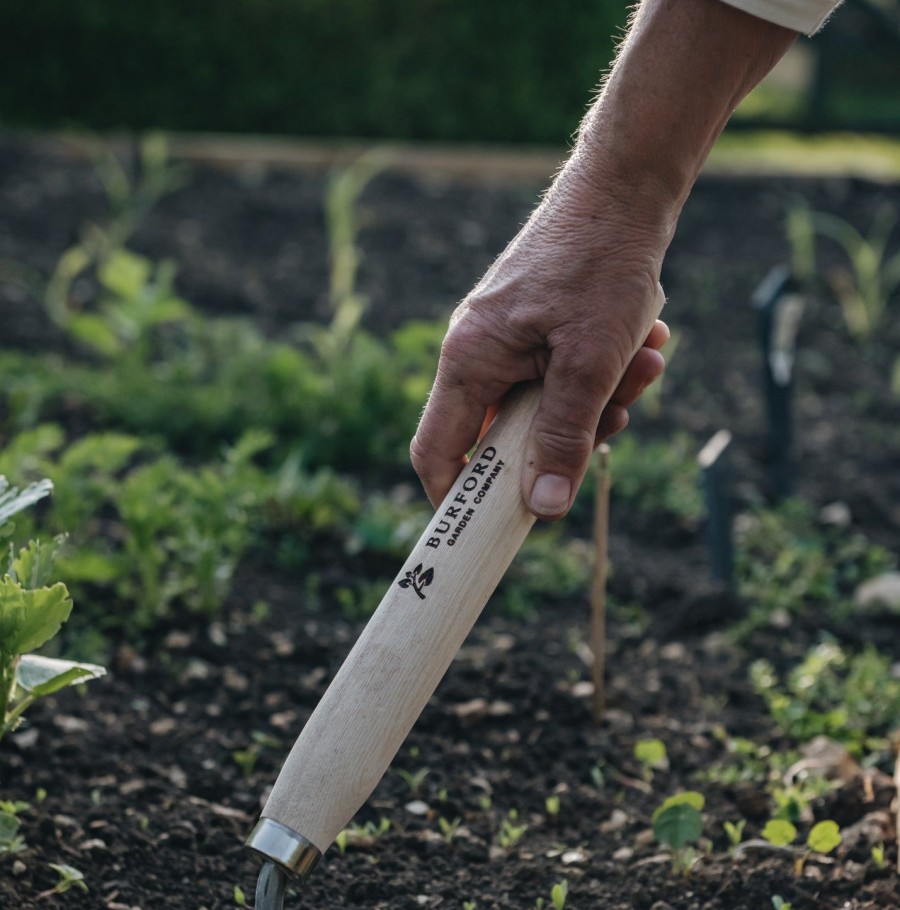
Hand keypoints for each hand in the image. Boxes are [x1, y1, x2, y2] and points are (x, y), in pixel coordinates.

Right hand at [411, 168, 669, 518]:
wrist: (629, 184)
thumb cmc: (602, 262)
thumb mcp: (590, 363)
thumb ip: (564, 437)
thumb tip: (543, 508)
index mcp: (468, 361)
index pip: (438, 452)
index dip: (458, 499)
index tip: (497, 528)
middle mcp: (477, 352)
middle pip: (506, 436)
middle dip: (568, 437)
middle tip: (617, 418)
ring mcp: (507, 339)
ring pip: (545, 409)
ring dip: (599, 400)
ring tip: (645, 364)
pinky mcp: (538, 328)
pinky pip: (564, 377)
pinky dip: (603, 374)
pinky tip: (643, 345)